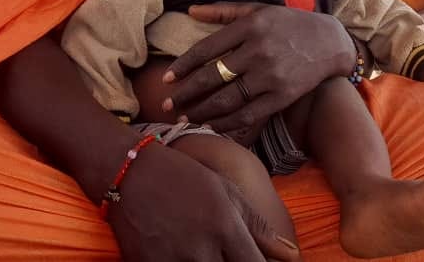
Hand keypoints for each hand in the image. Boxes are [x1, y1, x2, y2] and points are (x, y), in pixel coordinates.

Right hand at [108, 142, 300, 261]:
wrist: (129, 171)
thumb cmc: (184, 176)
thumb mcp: (225, 191)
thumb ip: (259, 226)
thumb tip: (294, 255)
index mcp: (224, 226)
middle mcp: (200, 248)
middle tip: (227, 254)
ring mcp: (171, 261)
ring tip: (205, 252)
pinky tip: (184, 255)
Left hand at [161, 2, 354, 138]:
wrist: (330, 41)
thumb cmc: (289, 23)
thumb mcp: (258, 9)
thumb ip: (223, 10)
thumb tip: (190, 10)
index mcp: (249, 26)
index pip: (207, 48)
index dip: (183, 66)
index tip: (167, 78)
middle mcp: (258, 50)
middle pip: (213, 76)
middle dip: (186, 93)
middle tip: (167, 103)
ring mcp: (271, 76)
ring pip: (227, 99)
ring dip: (201, 111)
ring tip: (184, 117)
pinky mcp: (282, 96)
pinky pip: (248, 114)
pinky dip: (226, 123)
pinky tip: (210, 125)